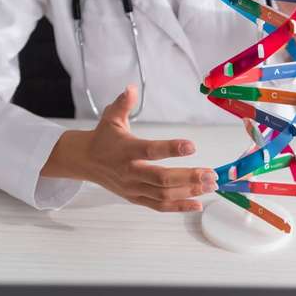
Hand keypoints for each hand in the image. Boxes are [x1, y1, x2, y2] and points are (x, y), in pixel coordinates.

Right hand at [41, 85, 218, 211]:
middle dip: (189, 177)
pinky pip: (160, 206)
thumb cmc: (103, 138)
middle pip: (162, 179)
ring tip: (211, 185)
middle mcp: (130, 172)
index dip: (172, 149)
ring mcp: (133, 188)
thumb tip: (131, 88)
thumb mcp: (111, 117)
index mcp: (126, 150)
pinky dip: (180, 207)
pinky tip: (198, 204)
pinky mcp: (136, 198)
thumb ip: (124, 103)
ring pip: (164, 195)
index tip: (192, 146)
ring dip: (190, 191)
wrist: (85, 161)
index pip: (151, 150)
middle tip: (210, 174)